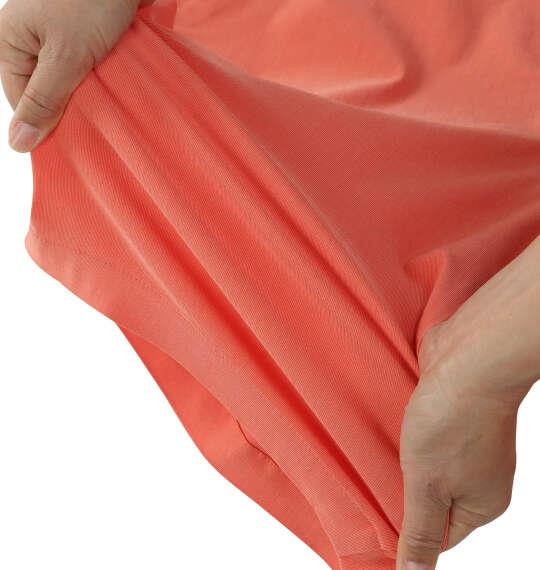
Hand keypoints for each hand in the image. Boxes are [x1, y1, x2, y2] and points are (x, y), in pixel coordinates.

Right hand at [0, 0, 153, 152]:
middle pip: (46, 91)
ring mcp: (56, 33)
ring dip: (90, 92)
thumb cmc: (93, 1)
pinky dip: (102, 76)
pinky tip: (115, 83)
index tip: (75, 139)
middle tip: (96, 118)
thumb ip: (44, 100)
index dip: (48, 123)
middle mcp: (28, 36)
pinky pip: (88, 65)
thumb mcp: (66, 57)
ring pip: (70, 80)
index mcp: (10, 40)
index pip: (23, 100)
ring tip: (108, 98)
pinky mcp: (83, 32)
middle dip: (71, 105)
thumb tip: (17, 143)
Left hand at [396, 234, 539, 568]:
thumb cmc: (453, 420)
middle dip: (402, 492)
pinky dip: (407, 435)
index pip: (439, 536)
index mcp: (482, 504)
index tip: (379, 521)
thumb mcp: (428, 485)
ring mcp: (467, 443)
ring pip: (427, 464)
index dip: (408, 532)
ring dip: (402, 460)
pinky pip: (426, 436)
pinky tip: (388, 429)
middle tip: (372, 485)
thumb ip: (420, 530)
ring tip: (377, 456)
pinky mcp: (452, 415)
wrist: (469, 356)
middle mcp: (479, 476)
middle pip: (433, 498)